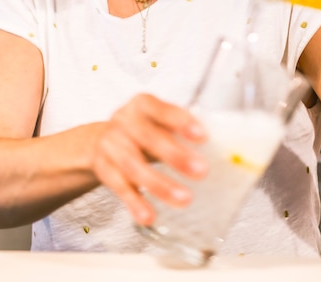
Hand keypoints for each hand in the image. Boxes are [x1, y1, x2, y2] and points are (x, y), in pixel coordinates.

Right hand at [91, 94, 207, 225]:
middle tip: (200, 171)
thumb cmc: (141, 130)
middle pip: (148, 138)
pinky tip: (149, 215)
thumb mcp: (157, 121)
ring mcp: (111, 144)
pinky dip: (135, 202)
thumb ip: (181, 131)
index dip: (181, 121)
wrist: (99, 140)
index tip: (203, 136)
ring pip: (134, 165)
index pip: (161, 109)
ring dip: (159, 184)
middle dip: (175, 156)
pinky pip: (119, 187)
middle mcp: (124, 121)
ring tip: (183, 199)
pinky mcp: (103, 169)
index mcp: (142, 104)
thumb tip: (221, 148)